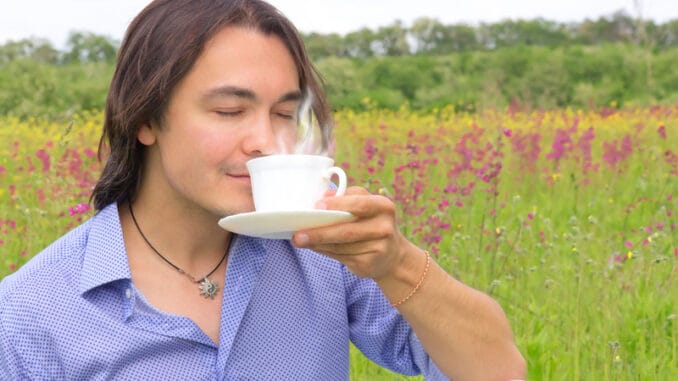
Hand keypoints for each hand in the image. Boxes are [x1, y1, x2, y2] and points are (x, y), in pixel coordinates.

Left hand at [292, 186, 407, 279]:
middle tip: (298, 234)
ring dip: (317, 243)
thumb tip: (322, 196)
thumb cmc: (371, 223)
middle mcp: (384, 227)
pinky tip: (314, 247)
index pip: (359, 204)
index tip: (317, 206)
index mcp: (383, 206)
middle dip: (320, 232)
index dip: (337, 205)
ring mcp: (379, 248)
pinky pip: (341, 257)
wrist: (392, 255)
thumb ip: (346, 197)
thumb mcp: (366, 205)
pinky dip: (324, 252)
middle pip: (347, 231)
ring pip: (340, 246)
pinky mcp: (369, 264)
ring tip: (300, 240)